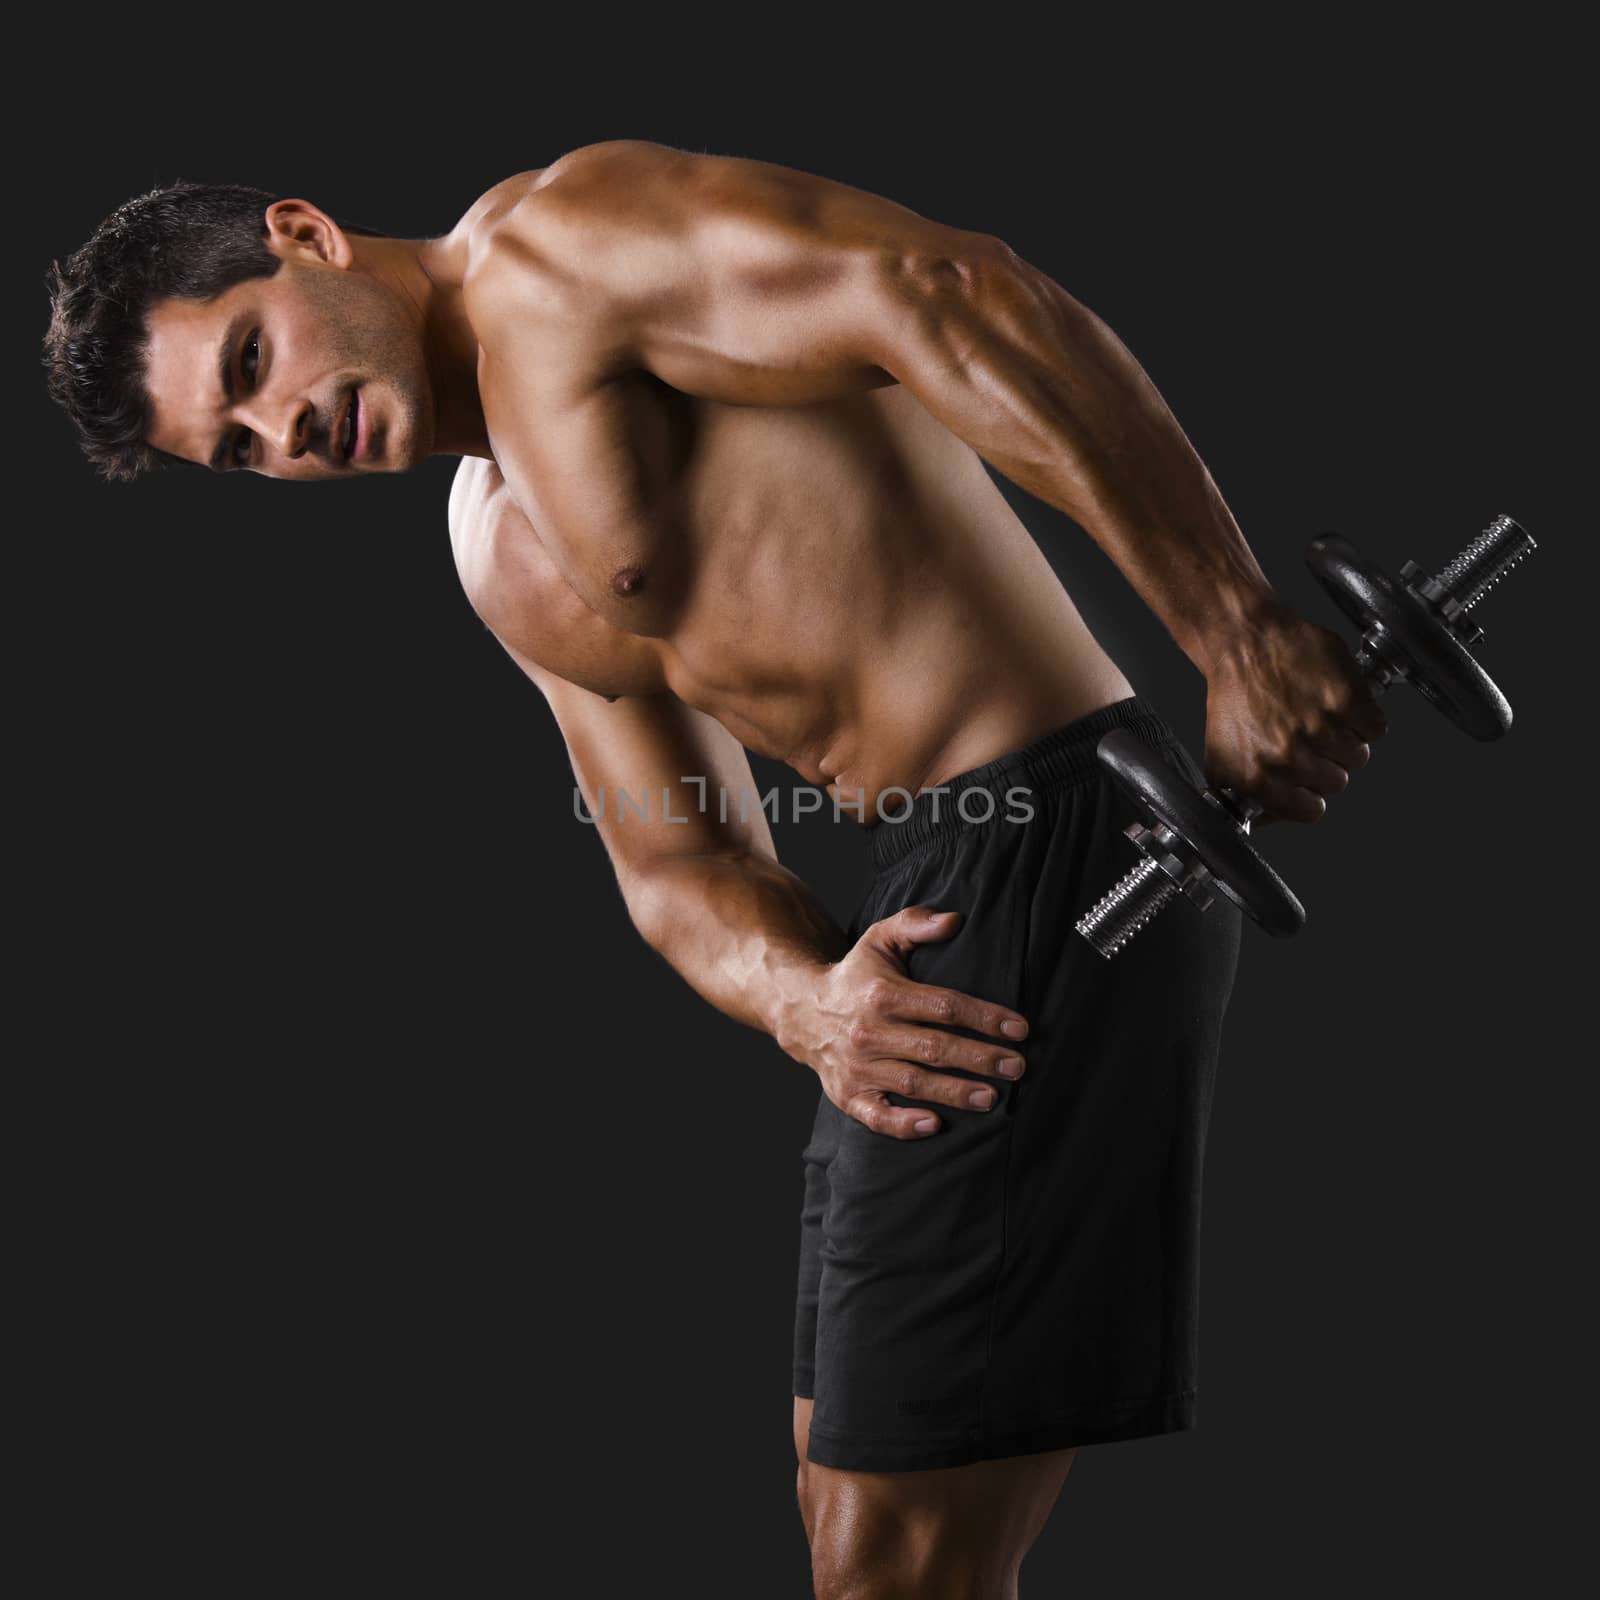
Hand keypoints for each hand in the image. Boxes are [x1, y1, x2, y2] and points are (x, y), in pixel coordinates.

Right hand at [783, 906, 1029, 1138]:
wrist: (801, 1011)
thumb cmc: (855, 976)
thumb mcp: (879, 939)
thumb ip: (915, 924)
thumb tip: (954, 920)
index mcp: (883, 994)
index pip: (943, 1006)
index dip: (984, 1017)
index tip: (1019, 1028)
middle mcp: (869, 1032)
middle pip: (934, 1048)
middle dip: (980, 1059)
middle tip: (1017, 1067)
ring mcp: (857, 1067)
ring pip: (913, 1083)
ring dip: (954, 1093)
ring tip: (992, 1098)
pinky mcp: (847, 1095)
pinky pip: (876, 1116)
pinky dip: (903, 1124)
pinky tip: (934, 1124)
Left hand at [1203, 597, 1388, 825]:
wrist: (1243, 642)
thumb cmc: (1233, 697)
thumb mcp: (1222, 756)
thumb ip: (1247, 795)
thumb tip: (1267, 822)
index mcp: (1258, 777)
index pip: (1310, 812)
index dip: (1310, 794)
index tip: (1306, 779)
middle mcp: (1288, 757)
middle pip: (1337, 783)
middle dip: (1326, 763)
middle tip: (1307, 735)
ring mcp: (1319, 728)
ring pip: (1358, 756)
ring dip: (1346, 739)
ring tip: (1318, 714)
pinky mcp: (1346, 699)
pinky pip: (1376, 728)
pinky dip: (1365, 716)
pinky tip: (1337, 701)